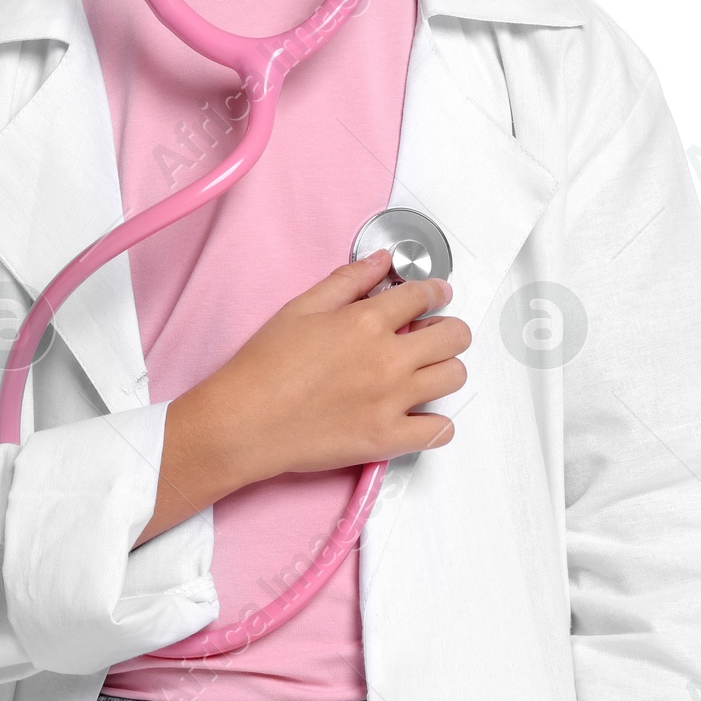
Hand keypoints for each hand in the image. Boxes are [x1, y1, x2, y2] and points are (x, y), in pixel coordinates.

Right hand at [135, 248, 468, 546]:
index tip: (438, 296)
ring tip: (426, 371)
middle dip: (449, 329)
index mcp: (367, 321)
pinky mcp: (388, 439)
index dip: (436, 292)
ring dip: (446, 369)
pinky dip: (438, 423)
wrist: (245, 421)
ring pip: (454, 377)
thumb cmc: (265, 365)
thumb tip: (380, 261)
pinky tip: (420, 414)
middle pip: (453, 336)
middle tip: (434, 333)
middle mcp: (388, 359)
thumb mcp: (301, 308)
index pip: (424, 296)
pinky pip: (440, 431)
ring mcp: (392, 401)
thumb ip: (347, 281)